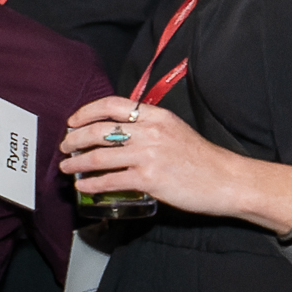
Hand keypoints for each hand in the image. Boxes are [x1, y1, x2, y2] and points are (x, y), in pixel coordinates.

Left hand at [59, 93, 238, 214]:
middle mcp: (150, 131)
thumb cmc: (202, 159)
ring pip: (100, 156)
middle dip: (75, 138)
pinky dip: (92, 184)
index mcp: (156, 116)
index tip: (73, 121)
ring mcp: (148, 155)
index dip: (87, 112)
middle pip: (100, 130)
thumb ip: (149, 128)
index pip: (112, 105)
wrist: (226, 180)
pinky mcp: (149, 179)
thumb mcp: (176, 130)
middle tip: (65, 147)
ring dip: (77, 163)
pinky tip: (83, 186)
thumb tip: (120, 133)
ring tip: (67, 168)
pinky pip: (111, 180)